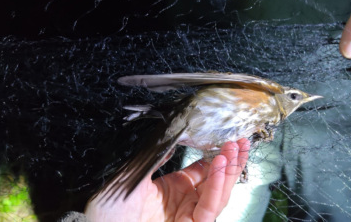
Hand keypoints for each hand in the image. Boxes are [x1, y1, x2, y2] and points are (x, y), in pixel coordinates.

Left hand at [85, 138, 249, 221]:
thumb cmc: (109, 212)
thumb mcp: (132, 177)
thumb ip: (154, 157)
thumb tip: (170, 135)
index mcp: (172, 188)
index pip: (202, 170)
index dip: (216, 155)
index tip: (225, 139)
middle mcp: (184, 202)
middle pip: (216, 181)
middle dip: (230, 161)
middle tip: (241, 140)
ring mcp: (188, 215)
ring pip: (218, 194)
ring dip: (228, 170)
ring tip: (235, 148)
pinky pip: (209, 208)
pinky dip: (217, 187)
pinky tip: (221, 166)